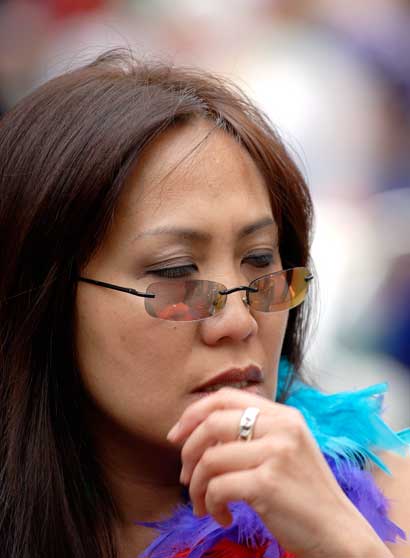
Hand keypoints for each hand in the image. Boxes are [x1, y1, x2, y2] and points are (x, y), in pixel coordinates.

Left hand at [167, 388, 390, 557]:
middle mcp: (281, 427)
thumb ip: (253, 433)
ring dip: (198, 486)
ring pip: (210, 459)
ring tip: (203, 503)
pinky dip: (211, 505)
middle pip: (212, 423)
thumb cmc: (304, 494)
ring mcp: (276, 453)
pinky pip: (218, 487)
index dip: (193, 413)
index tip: (177, 436)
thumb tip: (199, 430)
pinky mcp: (268, 483)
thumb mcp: (285, 449)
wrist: (338, 532)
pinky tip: (222, 516)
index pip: (225, 397)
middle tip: (186, 476)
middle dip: (188, 450)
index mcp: (283, 415)